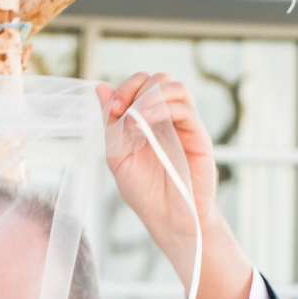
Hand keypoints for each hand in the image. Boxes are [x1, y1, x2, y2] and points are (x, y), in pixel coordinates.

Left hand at [95, 72, 253, 298]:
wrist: (168, 219)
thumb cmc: (145, 193)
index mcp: (146, 121)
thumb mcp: (118, 155)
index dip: (124, 89)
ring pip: (174, 87)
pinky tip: (148, 122)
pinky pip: (184, 107)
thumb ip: (111, 123)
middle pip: (156, 79)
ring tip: (137, 116)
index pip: (139, 85)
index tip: (112, 109)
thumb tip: (100, 87)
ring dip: (150, 95)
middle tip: (122, 110)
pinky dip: (162, 108)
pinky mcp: (197, 135)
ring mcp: (183, 125)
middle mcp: (166, 119)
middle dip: (135, 88)